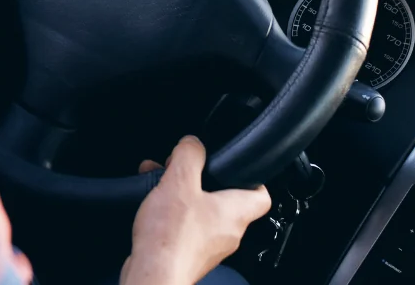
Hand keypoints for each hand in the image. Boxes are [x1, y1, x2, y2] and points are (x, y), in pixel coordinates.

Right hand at [120, 136, 271, 284]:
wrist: (153, 276)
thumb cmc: (171, 238)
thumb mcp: (179, 181)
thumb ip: (189, 155)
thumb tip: (193, 143)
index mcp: (236, 212)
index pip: (262, 195)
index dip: (253, 178)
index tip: (238, 167)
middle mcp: (228, 232)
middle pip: (225, 201)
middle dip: (202, 182)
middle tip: (185, 171)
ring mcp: (210, 248)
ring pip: (202, 213)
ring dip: (183, 197)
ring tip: (161, 185)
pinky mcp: (190, 256)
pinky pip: (186, 229)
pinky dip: (172, 215)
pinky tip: (152, 208)